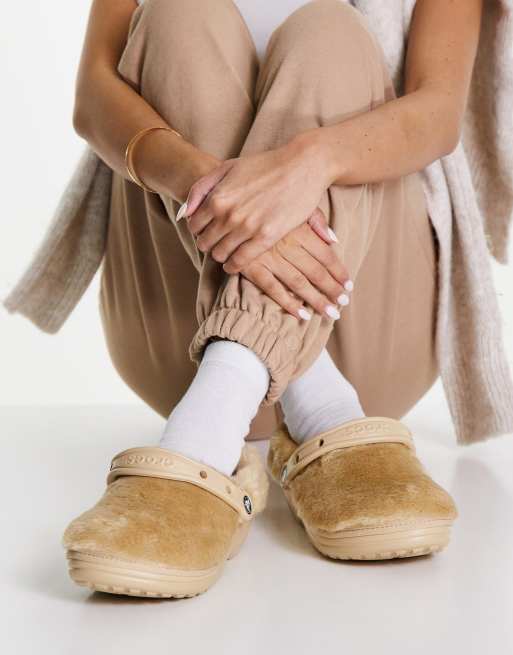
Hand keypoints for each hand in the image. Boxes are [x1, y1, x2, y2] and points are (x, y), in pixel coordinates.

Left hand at [180, 132, 331, 272]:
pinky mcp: (265, 237)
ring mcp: (246, 227)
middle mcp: (228, 214)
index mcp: (217, 197)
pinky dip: (234, 266)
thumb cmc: (265, 165)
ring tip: (228, 252)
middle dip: (209, 244)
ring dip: (221, 255)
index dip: (199, 231)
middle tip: (218, 243)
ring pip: (220, 254)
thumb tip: (185, 213)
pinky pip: (240, 261)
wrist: (302, 165)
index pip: (194, 226)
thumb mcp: (227, 167)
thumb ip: (201, 188)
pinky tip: (235, 263)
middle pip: (205, 243)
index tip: (208, 231)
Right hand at [240, 210, 351, 319]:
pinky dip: (288, 303)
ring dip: (316, 300)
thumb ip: (315, 221)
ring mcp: (268, 256)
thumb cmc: (264, 201)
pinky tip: (302, 314)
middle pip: (316, 271)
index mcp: (298, 228)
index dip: (338, 272)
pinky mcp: (250, 266)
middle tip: (343, 304)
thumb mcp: (292, 203)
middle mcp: (286, 243)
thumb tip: (334, 239)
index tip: (348, 286)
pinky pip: (272, 288)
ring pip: (298, 282)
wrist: (227, 202)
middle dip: (332, 289)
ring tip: (330, 313)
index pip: (325, 254)